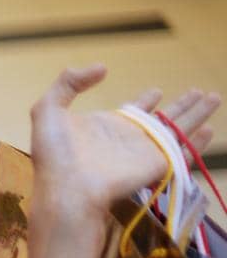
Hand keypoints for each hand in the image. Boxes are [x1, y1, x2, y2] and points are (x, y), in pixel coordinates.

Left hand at [29, 65, 219, 221]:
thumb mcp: (48, 109)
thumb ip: (69, 82)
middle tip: (198, 92)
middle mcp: (129, 138)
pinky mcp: (158, 163)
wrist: (67, 189)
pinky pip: (184, 149)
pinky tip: (209, 130)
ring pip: (179, 127)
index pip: (132, 110)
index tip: (156, 91)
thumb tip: (102, 68)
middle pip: (162, 117)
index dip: (144, 100)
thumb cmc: (53, 155)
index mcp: (106, 125)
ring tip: (215, 97)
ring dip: (197, 112)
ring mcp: (145, 151)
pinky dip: (198, 141)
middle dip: (181, 104)